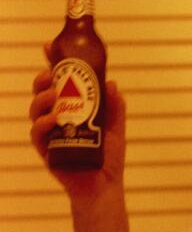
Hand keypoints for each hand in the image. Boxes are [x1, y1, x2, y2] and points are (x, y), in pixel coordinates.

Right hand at [29, 47, 126, 200]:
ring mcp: (50, 133)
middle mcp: (57, 118)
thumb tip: (112, 84)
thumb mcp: (116, 126)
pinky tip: (51, 120)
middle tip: (50, 75)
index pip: (58, 82)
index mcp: (72, 108)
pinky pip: (37, 134)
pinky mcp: (46, 150)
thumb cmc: (108, 156)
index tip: (48, 46)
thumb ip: (115, 106)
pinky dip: (42, 124)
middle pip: (41, 93)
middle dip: (42, 80)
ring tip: (54, 96)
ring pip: (35, 110)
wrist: (104, 185)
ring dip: (41, 99)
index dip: (52, 63)